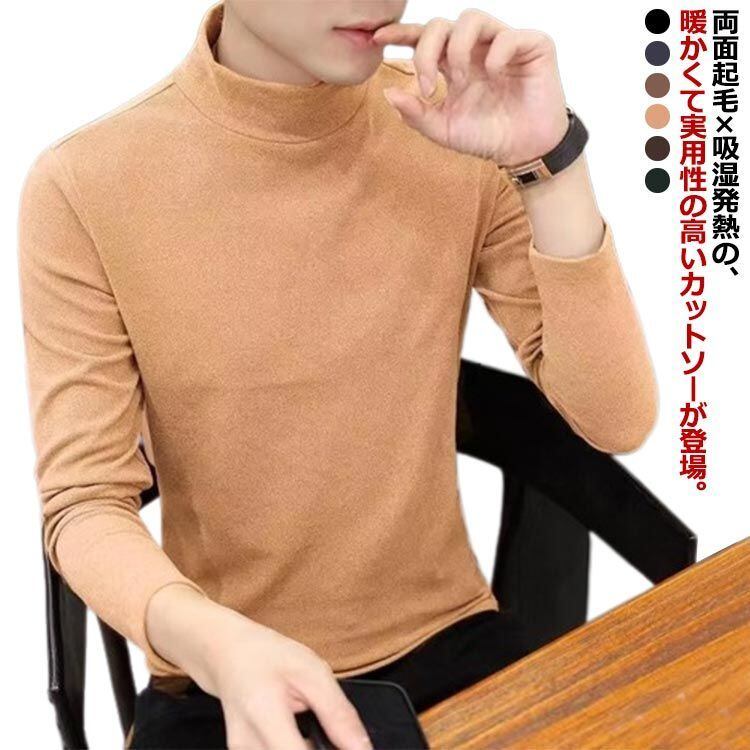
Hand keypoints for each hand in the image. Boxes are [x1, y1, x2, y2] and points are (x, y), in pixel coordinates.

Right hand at [146, 584, 371, 749]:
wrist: (227, 653)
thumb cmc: (268, 656)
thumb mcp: (312, 671)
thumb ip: (338, 714)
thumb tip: (363, 749)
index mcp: (264, 715)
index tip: (347, 746)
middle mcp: (247, 743)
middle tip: (334, 737)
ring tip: (313, 730)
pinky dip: (296, 749)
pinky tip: (300, 736)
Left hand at [372, 10, 569, 167]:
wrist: (524, 151)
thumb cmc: (487, 137)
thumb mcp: (445, 130)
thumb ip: (416, 114)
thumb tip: (388, 93)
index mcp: (453, 64)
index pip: (424, 38)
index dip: (401, 33)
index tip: (379, 39)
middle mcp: (475, 49)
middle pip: (440, 24)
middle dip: (426, 50)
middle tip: (426, 85)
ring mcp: (502, 44)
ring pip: (472, 18)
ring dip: (458, 48)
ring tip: (461, 80)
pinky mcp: (532, 46)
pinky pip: (508, 35)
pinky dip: (497, 53)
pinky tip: (496, 76)